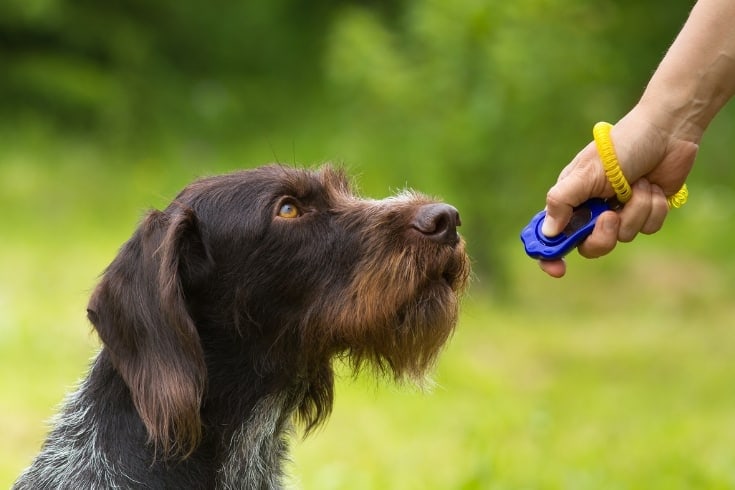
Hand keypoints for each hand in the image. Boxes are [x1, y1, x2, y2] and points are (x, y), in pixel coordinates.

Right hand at [538, 107, 697, 276]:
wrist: (667, 132)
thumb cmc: (621, 146)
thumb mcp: (585, 173)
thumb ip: (562, 202)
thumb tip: (548, 233)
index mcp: (570, 199)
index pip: (551, 235)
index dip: (550, 254)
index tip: (558, 269)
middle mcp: (592, 210)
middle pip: (590, 246)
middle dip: (604, 235)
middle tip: (610, 216)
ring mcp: (619, 212)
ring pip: (623, 237)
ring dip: (635, 210)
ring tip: (638, 184)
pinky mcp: (645, 212)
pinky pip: (648, 228)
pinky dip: (653, 208)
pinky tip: (653, 187)